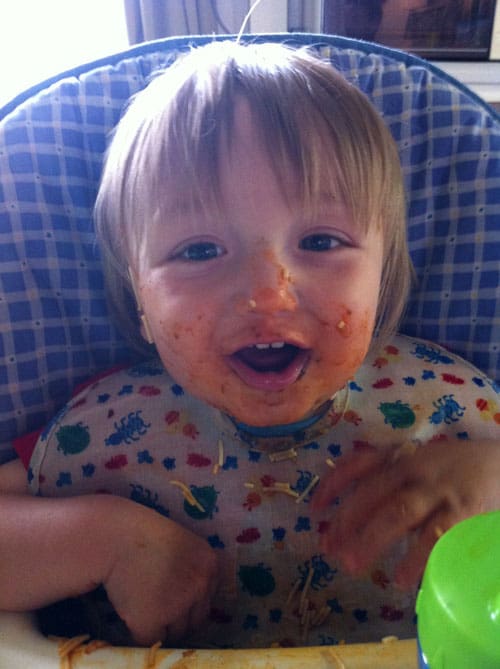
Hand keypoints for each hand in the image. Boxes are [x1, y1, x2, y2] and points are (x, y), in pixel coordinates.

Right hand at [104, 502, 218, 645]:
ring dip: (161, 625)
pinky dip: (140, 631)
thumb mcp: (182, 543)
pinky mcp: (153, 621)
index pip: (207, 598)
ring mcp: (178, 606)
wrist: (115, 536)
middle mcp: (200, 586)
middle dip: (178, 618)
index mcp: (210, 564)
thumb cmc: (143, 535)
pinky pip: (151, 640)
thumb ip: (192, 568)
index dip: (190, 601)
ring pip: (175, 633)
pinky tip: (131, 611)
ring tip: (142, 604)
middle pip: (195, 620)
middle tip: (158, 606)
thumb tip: (192, 598)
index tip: (175, 597)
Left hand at [311, 439, 499, 588]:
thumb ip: (390, 483)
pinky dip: (416, 558)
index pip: (358, 464)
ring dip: (372, 540)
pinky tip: (401, 579)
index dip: (333, 484)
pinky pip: (434, 536)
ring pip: (398, 513)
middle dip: (347, 520)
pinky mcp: (462, 512)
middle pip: (372, 492)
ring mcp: (437, 490)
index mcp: (401, 457)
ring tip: (353, 565)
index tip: (313, 509)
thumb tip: (351, 522)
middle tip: (328, 548)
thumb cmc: (454, 468)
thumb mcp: (419, 464)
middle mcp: (414, 470)